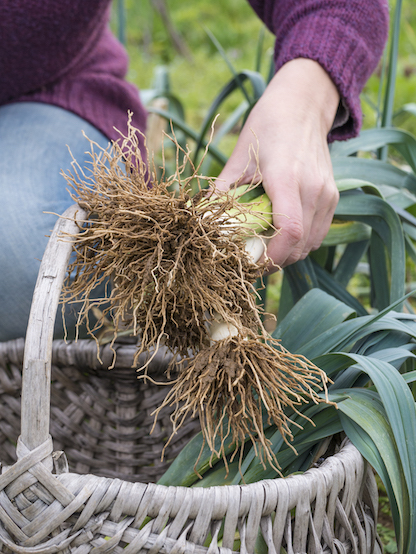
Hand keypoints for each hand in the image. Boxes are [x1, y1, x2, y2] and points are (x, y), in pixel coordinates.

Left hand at [215, 58, 339, 269]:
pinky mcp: (333, 196)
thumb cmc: (266, 128)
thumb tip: (201, 222)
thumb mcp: (238, 158)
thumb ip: (221, 192)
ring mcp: (328, 194)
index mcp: (287, 178)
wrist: (302, 106)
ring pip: (311, 243)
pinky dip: (301, 244)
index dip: (271, 257)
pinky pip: (319, 233)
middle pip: (300, 245)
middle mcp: (313, 189)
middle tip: (251, 262)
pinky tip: (281, 237)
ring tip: (265, 250)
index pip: (289, 232)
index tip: (250, 264)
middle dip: (275, 261)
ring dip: (289, 254)